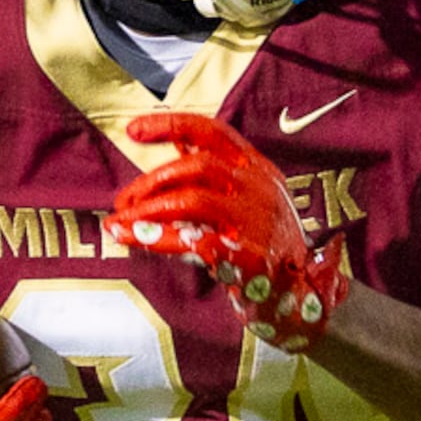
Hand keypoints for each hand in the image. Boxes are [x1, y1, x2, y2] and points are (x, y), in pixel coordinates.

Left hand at [114, 110, 349, 348]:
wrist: (300, 295)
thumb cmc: (265, 245)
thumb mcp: (249, 197)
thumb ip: (216, 172)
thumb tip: (176, 141)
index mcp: (258, 168)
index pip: (212, 131)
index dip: (170, 124)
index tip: (132, 129)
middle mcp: (259, 187)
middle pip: (197, 165)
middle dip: (151, 181)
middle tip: (123, 201)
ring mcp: (254, 220)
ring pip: (191, 199)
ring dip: (148, 209)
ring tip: (120, 223)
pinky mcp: (244, 254)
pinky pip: (190, 240)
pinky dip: (154, 239)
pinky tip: (131, 239)